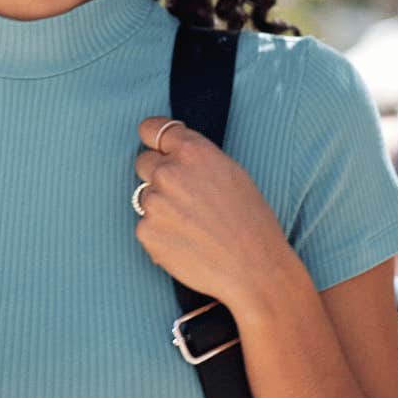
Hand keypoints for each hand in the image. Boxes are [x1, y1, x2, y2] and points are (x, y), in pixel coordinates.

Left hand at [132, 116, 293, 309]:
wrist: (253, 269)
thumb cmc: (251, 221)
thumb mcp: (232, 172)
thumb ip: (196, 158)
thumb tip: (171, 153)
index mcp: (193, 151)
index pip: (151, 129)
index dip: (153, 139)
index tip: (156, 147)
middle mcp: (168, 172)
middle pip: (143, 162)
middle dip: (157, 175)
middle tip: (183, 196)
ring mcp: (154, 203)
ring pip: (144, 197)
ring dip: (160, 207)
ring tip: (192, 226)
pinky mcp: (146, 232)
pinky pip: (145, 226)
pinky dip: (160, 234)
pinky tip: (186, 243)